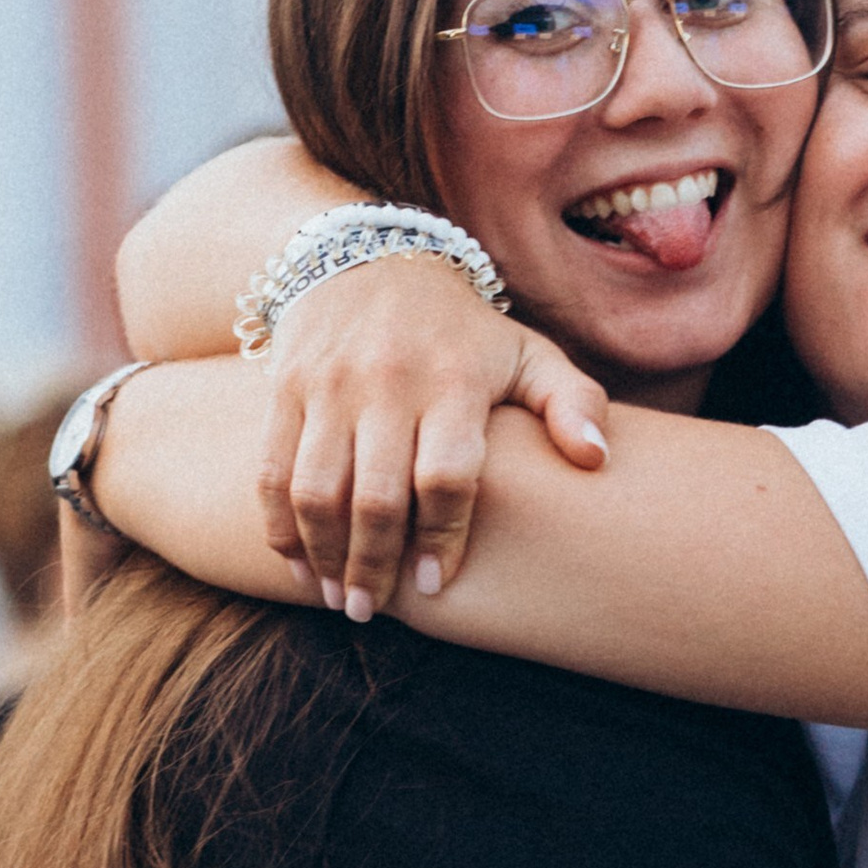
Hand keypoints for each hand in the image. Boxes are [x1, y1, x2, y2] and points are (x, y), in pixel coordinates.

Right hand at [253, 259, 610, 616]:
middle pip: (377, 496)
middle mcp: (387, 383)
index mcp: (453, 381)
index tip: (436, 584)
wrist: (371, 257)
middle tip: (371, 610)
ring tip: (336, 597)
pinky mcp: (285, 388)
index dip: (442, 538)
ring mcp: (329, 386)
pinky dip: (279, 526)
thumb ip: (572, 403)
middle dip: (373, 565)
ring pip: (316, 490)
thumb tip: (596, 460)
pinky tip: (298, 563)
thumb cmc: (463, 331)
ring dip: (323, 555)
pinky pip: (271, 470)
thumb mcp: (528, 352)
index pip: (446, 477)